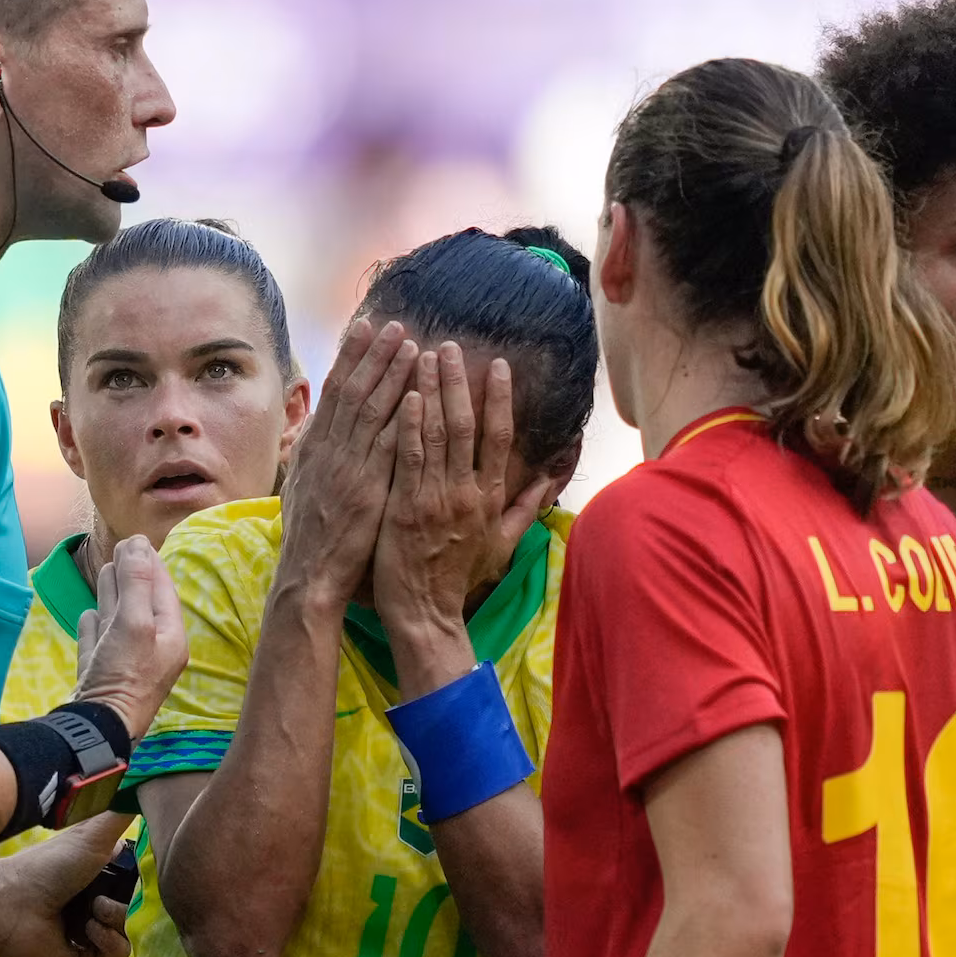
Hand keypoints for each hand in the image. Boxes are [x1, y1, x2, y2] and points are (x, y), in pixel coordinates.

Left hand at [0, 812, 135, 956]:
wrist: (12, 904)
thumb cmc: (52, 863)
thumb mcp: (96, 830)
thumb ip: (124, 806)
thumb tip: (151, 778)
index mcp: (103, 871)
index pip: (139, 875)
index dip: (142, 873)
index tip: (138, 868)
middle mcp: (99, 899)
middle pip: (139, 902)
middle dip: (130, 897)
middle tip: (106, 892)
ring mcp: (93, 930)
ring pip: (131, 928)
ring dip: (117, 918)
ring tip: (93, 911)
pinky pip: (118, 953)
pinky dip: (108, 940)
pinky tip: (89, 929)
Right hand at [75, 535, 186, 739]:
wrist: (94, 731)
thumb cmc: (123, 675)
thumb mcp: (134, 622)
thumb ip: (137, 582)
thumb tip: (138, 543)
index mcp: (170, 638)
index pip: (163, 592)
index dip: (151, 564)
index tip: (139, 541)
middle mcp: (152, 651)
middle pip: (143, 604)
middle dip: (133, 576)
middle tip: (123, 549)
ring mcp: (124, 666)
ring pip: (119, 622)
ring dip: (114, 595)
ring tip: (106, 571)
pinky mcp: (100, 678)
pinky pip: (100, 645)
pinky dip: (96, 627)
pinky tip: (90, 614)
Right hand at [275, 317, 417, 609]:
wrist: (308, 577)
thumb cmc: (310, 539)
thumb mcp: (301, 488)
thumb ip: (311, 455)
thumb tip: (315, 426)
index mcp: (313, 449)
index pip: (333, 392)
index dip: (350, 358)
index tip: (365, 329)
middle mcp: (328, 451)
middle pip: (353, 390)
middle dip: (373, 355)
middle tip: (393, 323)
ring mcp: (348, 468)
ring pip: (372, 410)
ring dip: (392, 375)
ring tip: (411, 344)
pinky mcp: (368, 488)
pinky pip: (388, 445)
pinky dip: (403, 417)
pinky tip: (419, 394)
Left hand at [372, 344, 550, 698]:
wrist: (424, 611)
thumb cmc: (459, 576)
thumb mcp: (501, 542)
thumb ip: (525, 507)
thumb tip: (551, 479)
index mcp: (489, 496)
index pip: (498, 437)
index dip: (499, 398)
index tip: (496, 365)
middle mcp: (465, 492)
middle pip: (466, 426)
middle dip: (458, 382)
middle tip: (450, 345)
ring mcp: (435, 498)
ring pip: (437, 434)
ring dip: (432, 391)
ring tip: (425, 354)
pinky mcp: (404, 506)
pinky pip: (408, 458)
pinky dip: (409, 426)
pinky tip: (407, 396)